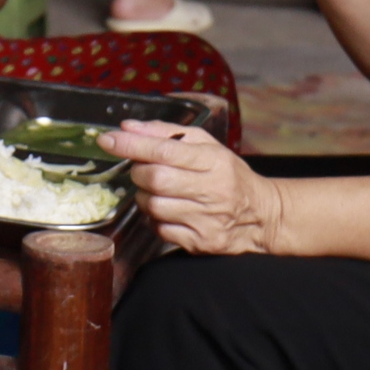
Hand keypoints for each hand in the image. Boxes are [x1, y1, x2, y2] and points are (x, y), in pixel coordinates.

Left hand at [101, 120, 282, 253]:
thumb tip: (127, 127)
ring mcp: (207, 219)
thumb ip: (165, 133)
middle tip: (143, 170)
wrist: (261, 216)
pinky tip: (169, 211)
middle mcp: (213, 190)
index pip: (164, 150)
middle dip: (138, 172)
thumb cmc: (228, 174)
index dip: (131, 144)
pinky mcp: (201, 242)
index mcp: (214, 161)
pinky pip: (160, 230)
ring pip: (154, 206)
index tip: (107, 139)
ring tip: (159, 191)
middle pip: (155, 180)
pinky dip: (156, 219)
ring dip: (145, 197)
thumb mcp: (205, 145)